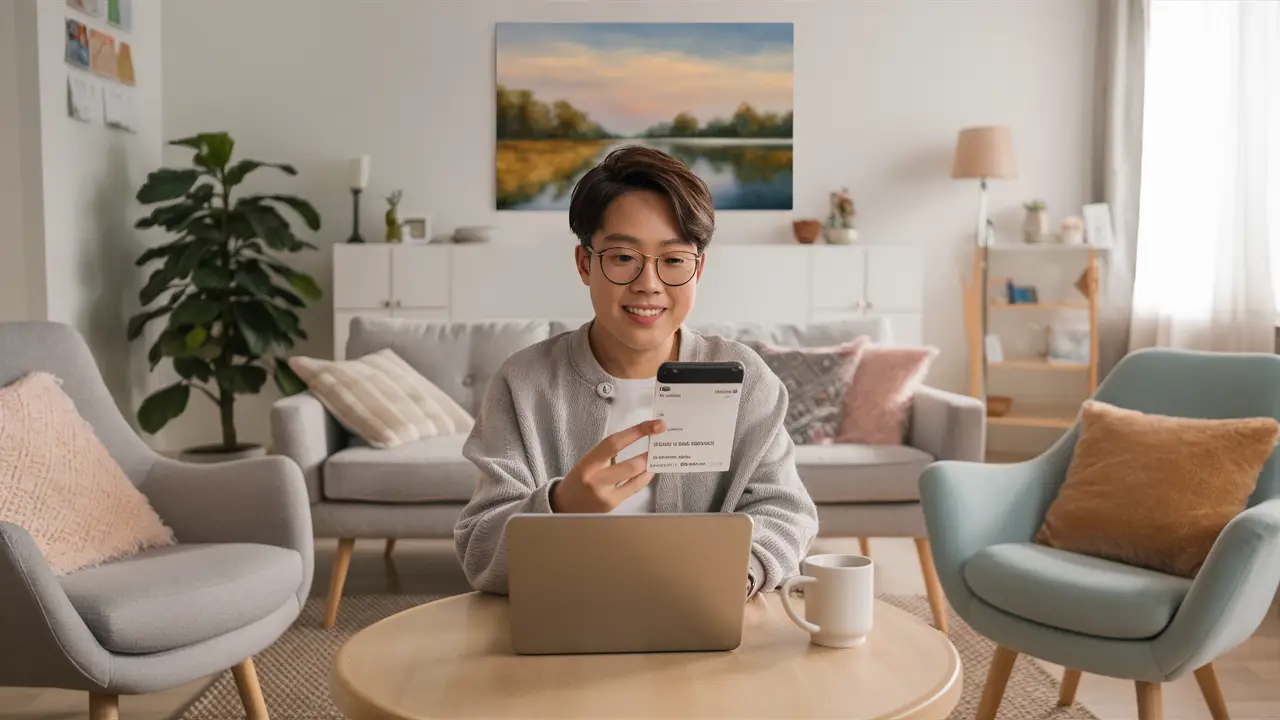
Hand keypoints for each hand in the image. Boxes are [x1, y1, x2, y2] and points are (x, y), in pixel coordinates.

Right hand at [551, 419, 665, 512]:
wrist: (564, 505)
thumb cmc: (578, 479)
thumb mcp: (587, 462)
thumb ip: (607, 454)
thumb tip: (636, 438)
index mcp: (588, 463)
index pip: (614, 443)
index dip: (636, 432)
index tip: (653, 425)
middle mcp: (596, 479)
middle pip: (630, 464)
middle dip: (649, 453)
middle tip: (661, 442)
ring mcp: (606, 494)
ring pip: (635, 477)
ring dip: (649, 465)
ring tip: (657, 456)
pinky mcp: (613, 504)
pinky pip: (634, 488)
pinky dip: (644, 478)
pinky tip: (649, 471)